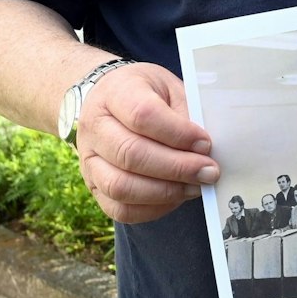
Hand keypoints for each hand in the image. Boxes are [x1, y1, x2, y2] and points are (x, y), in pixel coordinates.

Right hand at [74, 62, 219, 222]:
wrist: (113, 99)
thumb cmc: (150, 94)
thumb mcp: (171, 88)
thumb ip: (187, 113)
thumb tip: (206, 149)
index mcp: (115, 92)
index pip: (142, 115)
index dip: (178, 133)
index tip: (206, 143)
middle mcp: (94, 127)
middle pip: (131, 155)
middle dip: (177, 168)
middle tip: (209, 172)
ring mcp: (88, 160)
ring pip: (121, 186)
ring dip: (165, 192)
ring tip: (196, 186)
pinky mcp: (93, 186)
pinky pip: (119, 208)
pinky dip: (152, 208)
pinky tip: (176, 197)